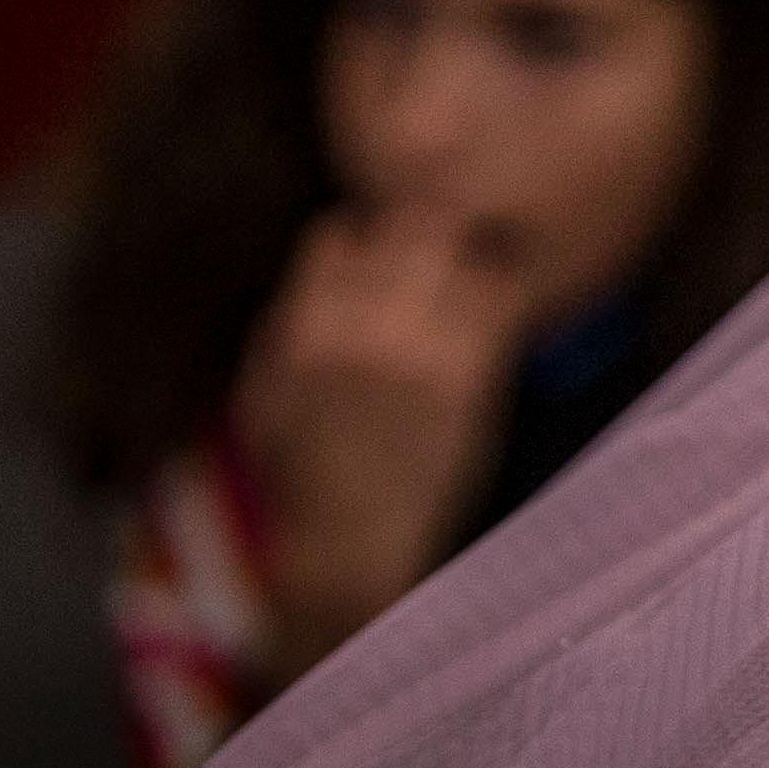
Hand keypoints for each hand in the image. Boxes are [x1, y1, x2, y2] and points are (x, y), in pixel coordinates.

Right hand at [227, 203, 528, 677]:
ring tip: (476, 269)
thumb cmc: (298, 476)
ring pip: (465, 248)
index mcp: (305, 330)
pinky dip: (506, 289)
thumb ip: (282, 326)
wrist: (351, 545)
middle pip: (411, 222)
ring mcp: (423, 349)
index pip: (339, 230)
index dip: (361, 237)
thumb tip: (315, 270)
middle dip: (423, 230)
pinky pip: (504, 297)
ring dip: (471, 253)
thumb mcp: (262, 397)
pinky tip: (499, 306)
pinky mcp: (473, 376)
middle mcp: (364, 328)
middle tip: (437, 251)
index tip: (378, 254)